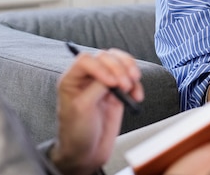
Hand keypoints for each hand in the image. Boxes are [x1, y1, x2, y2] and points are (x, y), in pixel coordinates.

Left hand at [51, 48, 143, 174]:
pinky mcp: (116, 93)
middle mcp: (88, 77)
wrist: (86, 153)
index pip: (86, 60)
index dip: (101, 67)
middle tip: (125, 85)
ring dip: (129, 70)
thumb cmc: (76, 133)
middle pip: (105, 57)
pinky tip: (136, 96)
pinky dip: (137, 85)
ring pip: (119, 62)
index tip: (110, 83)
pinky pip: (130, 79)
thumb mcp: (82, 108)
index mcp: (72, 78)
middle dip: (118, 68)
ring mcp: (103, 84)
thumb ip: (96, 88)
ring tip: (132, 86)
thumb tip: (113, 75)